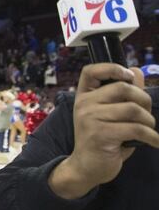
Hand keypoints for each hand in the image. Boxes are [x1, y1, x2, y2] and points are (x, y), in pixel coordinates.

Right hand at [49, 64, 158, 198]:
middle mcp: (84, 104)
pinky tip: (155, 142)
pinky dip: (152, 137)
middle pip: (122, 88)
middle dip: (144, 99)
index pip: (91, 71)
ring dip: (149, 121)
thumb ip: (123, 93)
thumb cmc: (101, 139)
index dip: (112, 67)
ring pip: (132, 109)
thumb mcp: (110, 114)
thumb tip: (136, 71)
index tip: (129, 76)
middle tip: (147, 114)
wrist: (86, 167)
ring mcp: (90, 119)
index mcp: (84, 96)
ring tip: (149, 130)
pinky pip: (136, 129)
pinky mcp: (101, 135)